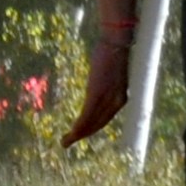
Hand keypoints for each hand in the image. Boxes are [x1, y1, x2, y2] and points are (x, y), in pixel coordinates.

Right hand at [60, 25, 134, 149]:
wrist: (116, 41)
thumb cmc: (111, 53)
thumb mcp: (108, 73)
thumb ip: (102, 85)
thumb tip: (94, 89)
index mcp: (120, 97)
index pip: (104, 119)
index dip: (91, 128)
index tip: (79, 134)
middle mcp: (117, 101)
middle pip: (98, 124)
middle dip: (82, 135)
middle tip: (67, 143)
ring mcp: (108, 98)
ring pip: (92, 123)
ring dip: (78, 134)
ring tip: (65, 143)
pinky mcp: (98, 93)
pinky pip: (88, 114)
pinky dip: (79, 126)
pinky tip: (71, 134)